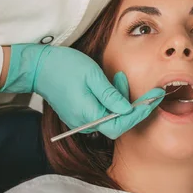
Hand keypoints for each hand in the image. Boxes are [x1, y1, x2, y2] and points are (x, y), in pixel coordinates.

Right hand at [1, 44, 164, 137]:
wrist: (38, 67)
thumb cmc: (64, 67)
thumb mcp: (93, 76)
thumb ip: (111, 95)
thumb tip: (128, 110)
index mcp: (88, 115)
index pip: (121, 125)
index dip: (140, 114)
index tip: (154, 99)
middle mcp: (84, 122)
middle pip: (117, 123)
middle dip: (132, 106)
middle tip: (140, 87)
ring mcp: (79, 119)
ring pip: (110, 117)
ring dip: (121, 100)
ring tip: (119, 78)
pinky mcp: (78, 112)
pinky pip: (101, 112)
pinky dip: (110, 100)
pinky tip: (110, 84)